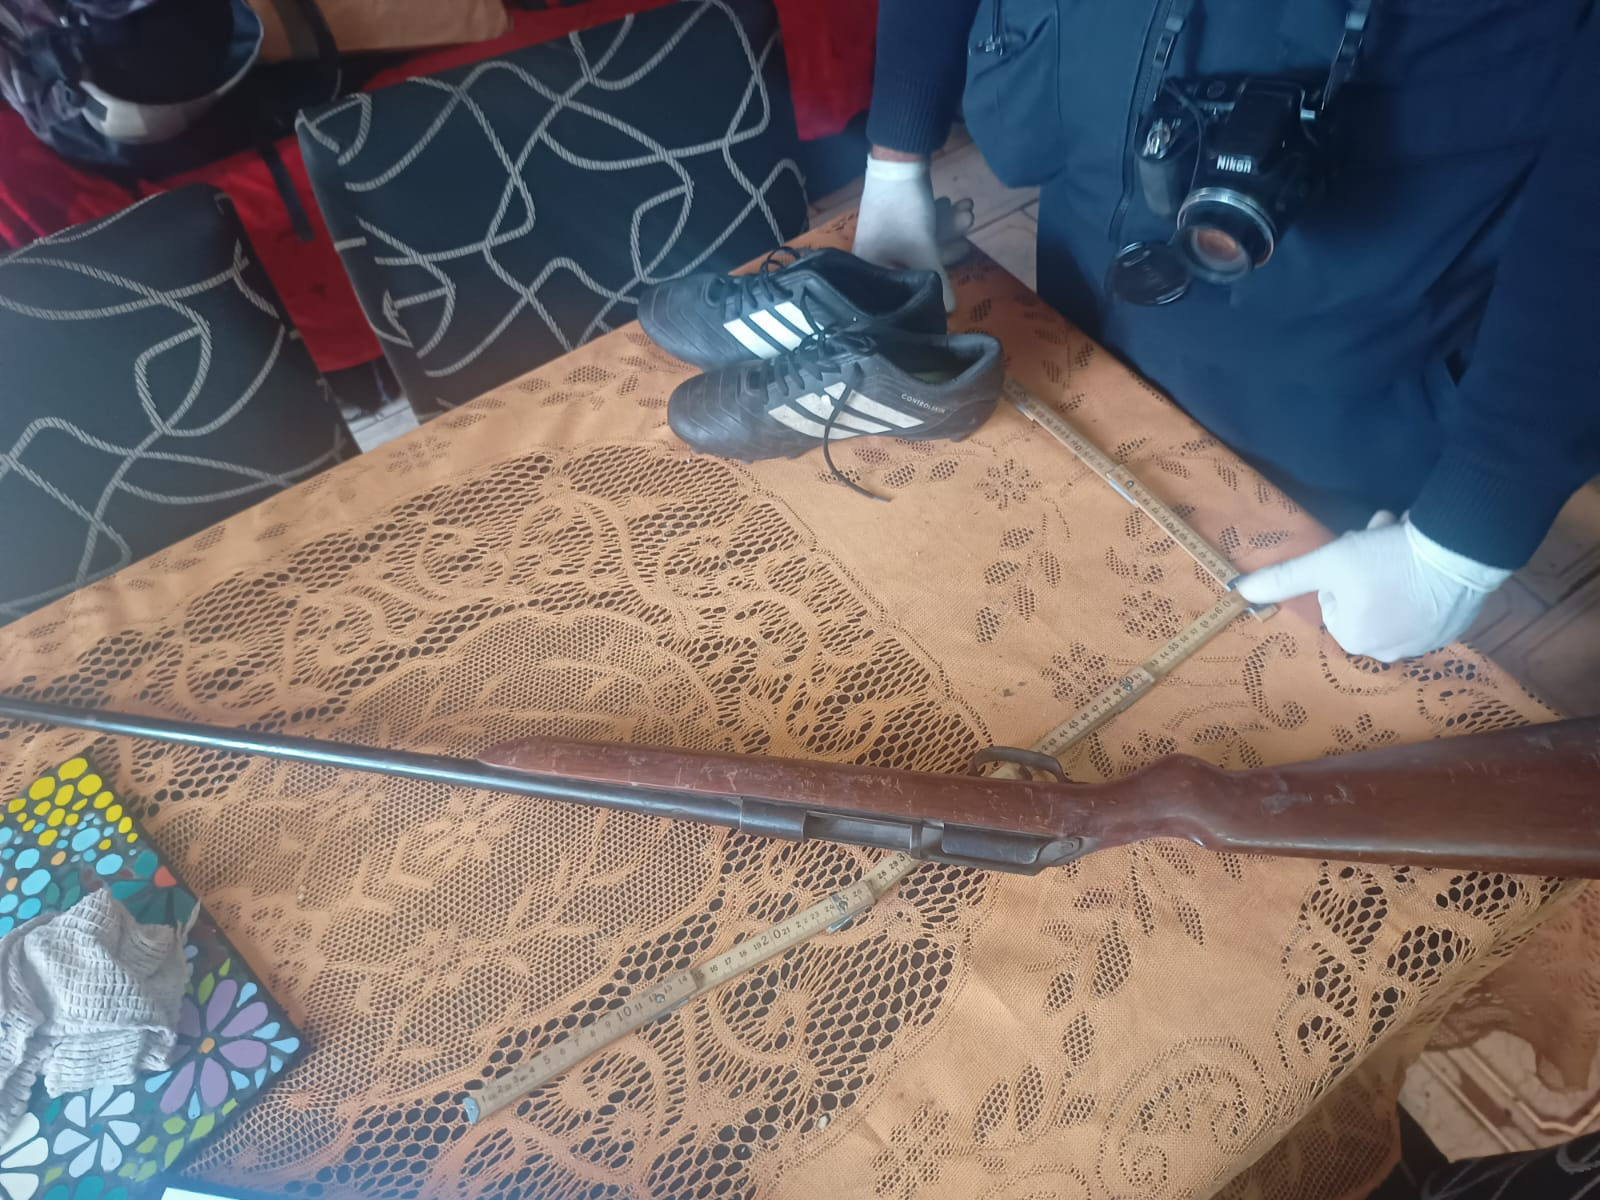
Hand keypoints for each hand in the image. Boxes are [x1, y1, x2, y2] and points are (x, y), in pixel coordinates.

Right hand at [852, 154, 974, 310]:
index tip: (956, 269)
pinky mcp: (895, 220)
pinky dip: (939, 220)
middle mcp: (873, 255)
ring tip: (968, 212)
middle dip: (947, 245)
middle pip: (916, 264)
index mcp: (869, 267)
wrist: (898, 160)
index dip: (931, 282)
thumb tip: (951, 312)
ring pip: (922, 243)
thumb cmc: (904, 211)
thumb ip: (938, 280)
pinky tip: (957, 205)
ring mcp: (884, 237)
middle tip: (968, 232)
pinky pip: (919, 229)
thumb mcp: (923, 248)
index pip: (902, 287)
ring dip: (948, 228)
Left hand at [1234, 512, 1511, 661]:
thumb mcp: (1326, 563)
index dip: (1341, 573)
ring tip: (1402, 540)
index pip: (1331, 599)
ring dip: (1390, 564)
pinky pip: (1424, 600)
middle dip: (1364, 565)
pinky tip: (1427, 557)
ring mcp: (1424, 642)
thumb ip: (1282, 579)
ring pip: (1391, 595)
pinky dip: (1420, 577)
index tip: (1356, 554)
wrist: (1460, 551)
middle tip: (1378, 540)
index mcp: (1354, 641)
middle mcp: (1388, 652)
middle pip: (1360, 597)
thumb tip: (1237, 591)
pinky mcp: (1452, 628)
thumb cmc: (1384, 560)